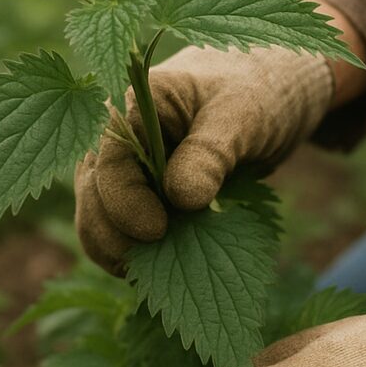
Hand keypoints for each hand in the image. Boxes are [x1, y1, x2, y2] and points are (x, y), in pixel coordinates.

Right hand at [74, 44, 333, 274]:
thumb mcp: (244, 115)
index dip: (123, 202)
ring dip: (119, 249)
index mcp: (135, 101)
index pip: (107, 160)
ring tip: (155, 274)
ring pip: (99, 214)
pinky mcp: (143, 190)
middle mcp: (118, 135)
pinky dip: (137, 252)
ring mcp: (127, 165)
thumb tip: (180, 199)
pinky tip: (161, 270)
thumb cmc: (261, 92)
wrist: (274, 94)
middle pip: (91, 192)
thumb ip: (211, 152)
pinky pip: (124, 226)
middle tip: (149, 267)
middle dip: (113, 235)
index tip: (157, 232)